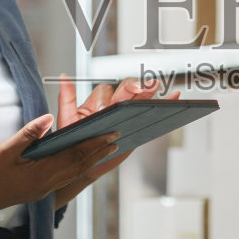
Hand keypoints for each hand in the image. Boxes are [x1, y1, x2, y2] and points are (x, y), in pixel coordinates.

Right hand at [0, 113, 117, 214]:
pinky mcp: (40, 191)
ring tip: (106, 150)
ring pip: (75, 172)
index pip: (76, 154)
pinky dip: (79, 168)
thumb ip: (28, 134)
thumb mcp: (5, 150)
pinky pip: (66, 177)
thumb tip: (48, 117)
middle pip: (81, 164)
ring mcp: (45, 189)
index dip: (95, 143)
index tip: (111, 134)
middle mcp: (48, 183)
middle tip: (117, 139)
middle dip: (100, 151)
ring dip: (92, 160)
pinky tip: (81, 162)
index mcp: (42, 172)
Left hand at [52, 74, 180, 209]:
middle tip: (142, 88)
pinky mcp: (137, 126)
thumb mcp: (67, 119)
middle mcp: (112, 106)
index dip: (111, 94)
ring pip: (139, 98)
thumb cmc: (73, 141)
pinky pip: (152, 112)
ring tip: (157, 87)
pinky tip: (176, 96)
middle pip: (126, 90)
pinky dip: (166, 102)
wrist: (81, 164)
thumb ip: (66, 98)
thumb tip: (63, 75)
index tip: (112, 103)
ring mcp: (126, 115)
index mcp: (97, 103)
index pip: (106, 90)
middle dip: (134, 87)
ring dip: (149, 91)